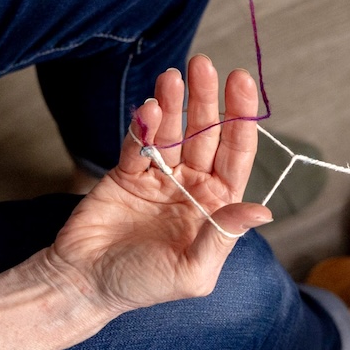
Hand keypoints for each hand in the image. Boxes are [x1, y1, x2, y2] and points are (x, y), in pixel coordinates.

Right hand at [47, 55, 271, 313]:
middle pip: (206, 133)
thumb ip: (223, 236)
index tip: (241, 82)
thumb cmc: (143, 285)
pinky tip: (148, 108)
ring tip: (172, 77)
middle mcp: (192, 186)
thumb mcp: (192, 270)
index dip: (241, 118)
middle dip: (206, 98)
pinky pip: (139, 142)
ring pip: (172, 130)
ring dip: (173, 102)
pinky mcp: (126, 172)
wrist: (85, 284)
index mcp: (217, 206)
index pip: (236, 154)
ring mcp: (160, 176)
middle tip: (204, 65)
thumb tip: (264, 211)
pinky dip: (143, 125)